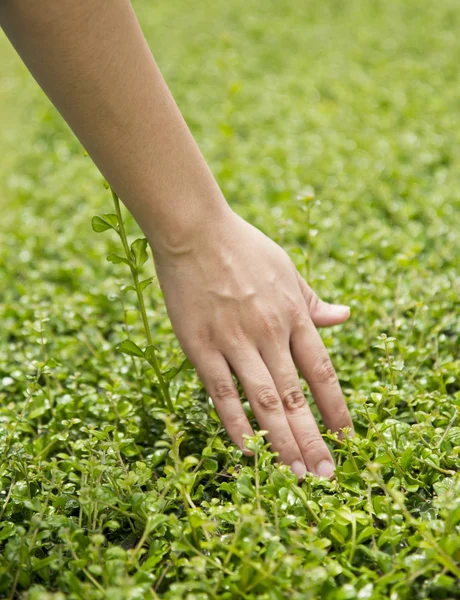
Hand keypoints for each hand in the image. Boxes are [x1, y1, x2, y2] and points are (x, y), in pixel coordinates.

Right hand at [153, 210, 352, 478]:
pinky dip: (236, 424)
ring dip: (282, 441)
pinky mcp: (201, 346)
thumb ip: (312, 300)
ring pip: (263, 401)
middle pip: (295, 395)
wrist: (195, 231)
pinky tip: (248, 450)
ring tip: (295, 474)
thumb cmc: (242, 248)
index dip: (335, 407)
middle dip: (313, 438)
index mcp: (293, 314)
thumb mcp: (287, 269)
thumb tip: (344, 317)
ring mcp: (234, 341)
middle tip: (325, 475)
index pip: (321, 370)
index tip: (346, 436)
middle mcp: (269, 332)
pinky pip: (221, 393)